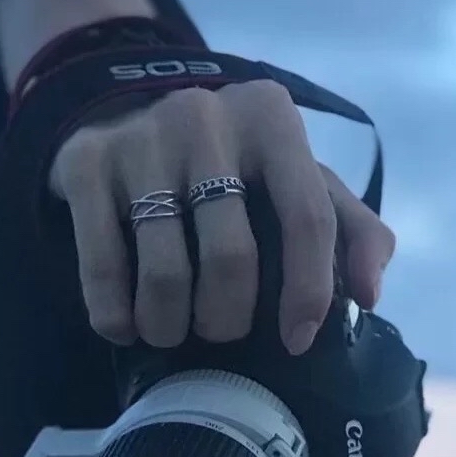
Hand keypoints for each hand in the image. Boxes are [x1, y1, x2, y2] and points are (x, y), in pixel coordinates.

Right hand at [48, 80, 395, 354]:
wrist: (126, 117)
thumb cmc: (231, 168)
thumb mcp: (296, 181)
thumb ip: (350, 230)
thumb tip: (369, 296)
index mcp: (272, 118)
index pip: (308, 218)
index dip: (308, 293)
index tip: (298, 341)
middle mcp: (206, 116)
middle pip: (232, 258)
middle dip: (228, 321)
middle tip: (221, 333)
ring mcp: (141, 137)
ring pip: (165, 274)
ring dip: (170, 328)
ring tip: (171, 332)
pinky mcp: (86, 163)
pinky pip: (104, 270)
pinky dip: (116, 317)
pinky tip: (126, 326)